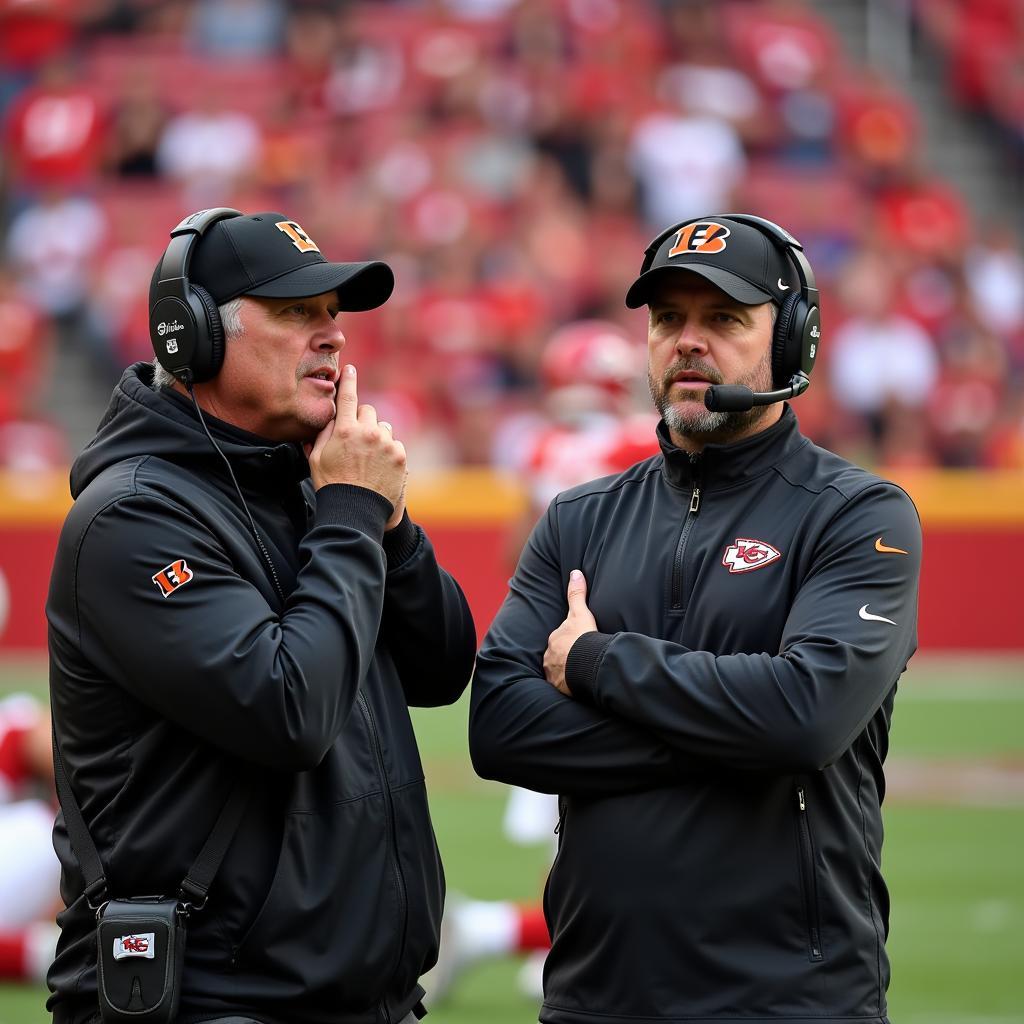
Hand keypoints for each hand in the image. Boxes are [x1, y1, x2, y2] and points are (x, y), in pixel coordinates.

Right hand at [307, 365, 407, 513]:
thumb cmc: (332, 485)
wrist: (356, 511)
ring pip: (383, 428)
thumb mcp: (316, 458)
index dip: (349, 380)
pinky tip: (379, 467)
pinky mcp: (400, 456)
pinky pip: (394, 444)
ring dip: (376, 437)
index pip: (348, 397)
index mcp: (345, 431)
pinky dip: (388, 451)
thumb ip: (323, 434)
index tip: (350, 369)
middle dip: (362, 421)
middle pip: (368, 411)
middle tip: (356, 440)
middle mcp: (368, 433)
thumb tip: (329, 418)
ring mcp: (387, 444)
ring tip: (368, 459)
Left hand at [543, 570, 596, 696]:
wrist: (587, 663)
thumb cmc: (584, 638)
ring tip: (578, 674)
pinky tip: (577, 686)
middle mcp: (549, 656)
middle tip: (578, 659)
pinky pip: (562, 686)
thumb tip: (575, 572)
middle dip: (565, 657)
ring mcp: (552, 672)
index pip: (560, 639)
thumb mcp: (581, 613)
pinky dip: (567, 685)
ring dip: (565, 672)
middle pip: (557, 655)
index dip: (569, 641)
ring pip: (557, 671)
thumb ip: (577, 593)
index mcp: (554, 639)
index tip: (577, 644)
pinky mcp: (559, 687)